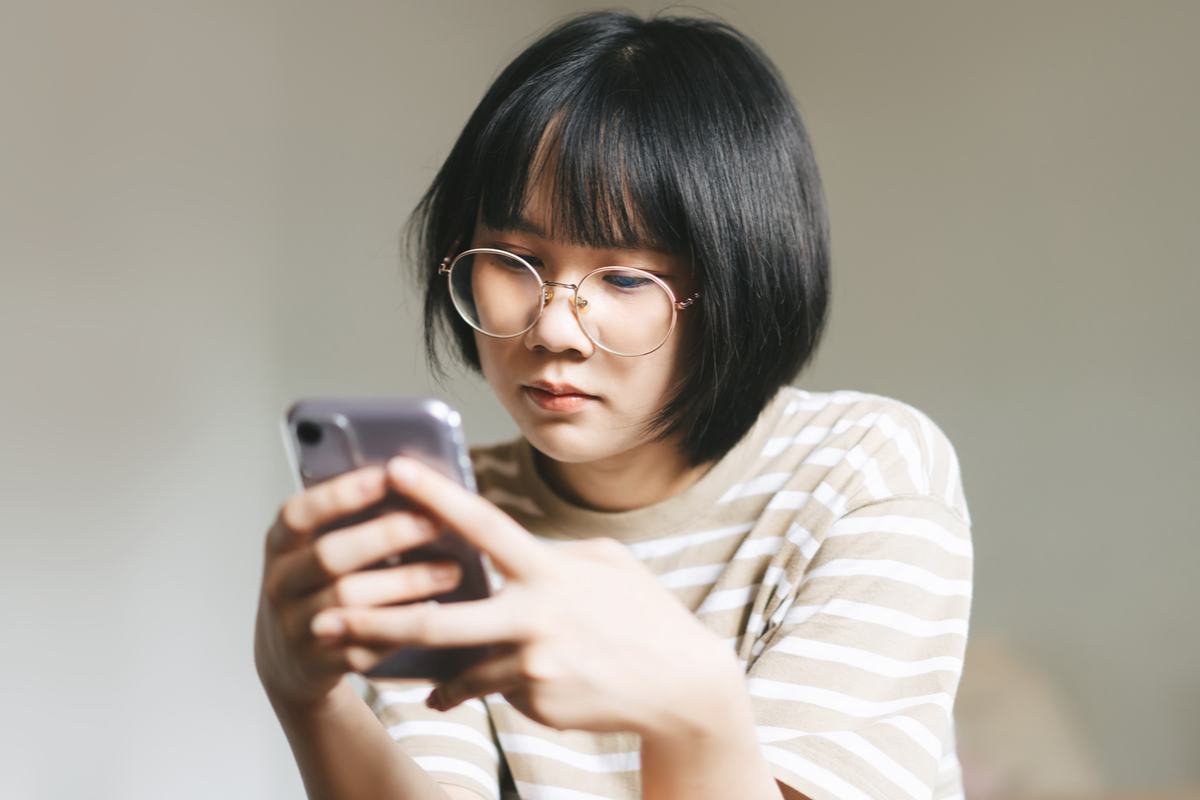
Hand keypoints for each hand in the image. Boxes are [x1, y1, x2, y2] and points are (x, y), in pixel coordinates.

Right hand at [254, 466, 463, 708]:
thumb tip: (414, 485)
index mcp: (281, 545)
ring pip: (351, 601)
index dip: (340, 494)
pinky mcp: (321, 663)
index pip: (299, 513)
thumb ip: (349, 521)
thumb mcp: (313, 549)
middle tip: (433, 523)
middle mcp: (281, 584)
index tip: (385, 475)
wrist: (289, 659)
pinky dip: (402, 626)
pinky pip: (365, 644)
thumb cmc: (318, 585)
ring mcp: (297, 627)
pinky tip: (435, 612)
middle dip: (387, 535)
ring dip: (406, 583)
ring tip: (451, 570)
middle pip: (330, 555)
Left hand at [315, 457, 748, 738]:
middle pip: (438, 619)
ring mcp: (534, 666)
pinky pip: (484, 689)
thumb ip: (549, 555)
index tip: (392, 469)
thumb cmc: (643, 615)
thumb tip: (504, 554)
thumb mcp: (603, 566)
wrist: (680, 687)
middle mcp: (536, 617)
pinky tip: (444, 689)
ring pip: (455, 663)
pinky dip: (463, 685)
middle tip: (325, 617)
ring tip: (365, 657)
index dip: (435, 495)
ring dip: (412, 661)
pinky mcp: (535, 702)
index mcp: (550, 570)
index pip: (483, 524)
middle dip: (374, 620)